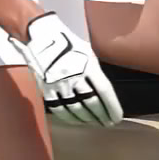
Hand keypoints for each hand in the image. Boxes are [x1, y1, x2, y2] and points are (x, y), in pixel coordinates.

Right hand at [9, 12, 122, 126]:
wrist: (41, 36)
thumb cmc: (67, 43)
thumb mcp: (87, 53)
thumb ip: (95, 72)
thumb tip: (103, 92)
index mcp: (88, 65)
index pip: (105, 92)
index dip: (112, 107)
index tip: (117, 117)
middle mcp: (74, 75)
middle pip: (92, 103)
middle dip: (102, 116)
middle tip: (107, 123)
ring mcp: (59, 83)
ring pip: (76, 109)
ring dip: (87, 119)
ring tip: (94, 123)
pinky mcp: (46, 88)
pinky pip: (59, 108)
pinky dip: (69, 118)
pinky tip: (77, 121)